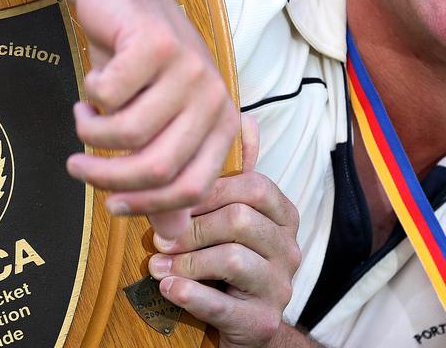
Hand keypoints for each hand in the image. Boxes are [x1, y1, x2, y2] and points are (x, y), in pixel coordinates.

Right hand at [65, 0, 238, 237]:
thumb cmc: (136, 64)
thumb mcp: (154, 123)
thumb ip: (166, 178)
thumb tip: (170, 238)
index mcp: (222, 123)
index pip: (191, 189)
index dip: (147, 206)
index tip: (110, 204)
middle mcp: (214, 96)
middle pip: (158, 167)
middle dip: (107, 177)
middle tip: (76, 166)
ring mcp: (189, 68)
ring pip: (130, 133)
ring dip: (92, 131)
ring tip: (83, 116)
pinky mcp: (158, 43)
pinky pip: (111, 96)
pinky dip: (90, 96)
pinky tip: (90, 84)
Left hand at [147, 116, 302, 347]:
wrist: (246, 325)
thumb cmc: (230, 261)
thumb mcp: (234, 215)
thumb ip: (236, 173)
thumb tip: (244, 118)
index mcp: (284, 216)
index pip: (252, 186)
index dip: (206, 190)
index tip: (170, 198)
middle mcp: (290, 248)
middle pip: (240, 220)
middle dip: (191, 227)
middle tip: (156, 237)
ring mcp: (280, 286)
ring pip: (232, 259)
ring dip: (186, 260)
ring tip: (155, 266)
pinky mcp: (262, 322)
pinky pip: (223, 304)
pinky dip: (190, 294)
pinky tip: (167, 287)